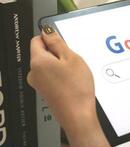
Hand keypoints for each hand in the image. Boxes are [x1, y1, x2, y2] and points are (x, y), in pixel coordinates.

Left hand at [27, 26, 110, 146]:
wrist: (77, 115)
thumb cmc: (76, 88)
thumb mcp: (71, 58)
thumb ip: (58, 42)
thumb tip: (48, 32)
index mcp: (38, 61)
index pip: (37, 40)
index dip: (50, 38)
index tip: (62, 43)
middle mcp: (33, 73)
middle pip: (42, 53)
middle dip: (57, 53)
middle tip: (72, 61)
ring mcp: (38, 84)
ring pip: (48, 65)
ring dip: (60, 65)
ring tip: (73, 73)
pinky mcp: (45, 91)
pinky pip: (51, 76)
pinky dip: (60, 75)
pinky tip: (71, 81)